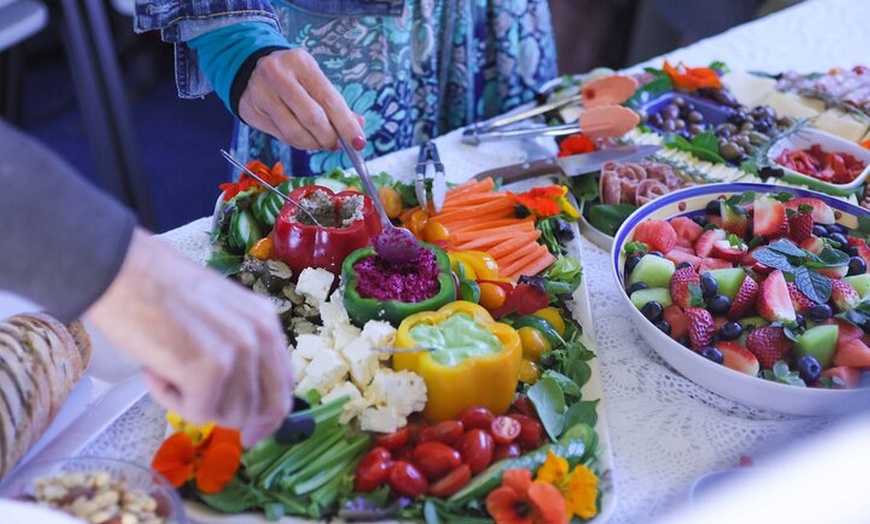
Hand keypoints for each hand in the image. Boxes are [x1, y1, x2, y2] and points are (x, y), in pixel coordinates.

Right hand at [85, 228, 292, 445]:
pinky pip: (197, 412)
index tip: (251, 433)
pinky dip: (169, 400)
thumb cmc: (156, 289)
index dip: (268, 416)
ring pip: (229, 414)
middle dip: (232, 417)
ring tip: (165, 367)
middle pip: (266, 408)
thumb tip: (242, 397)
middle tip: (197, 407)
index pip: (283, 385)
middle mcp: (260, 336)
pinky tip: (153, 369)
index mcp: (265, 321)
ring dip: (193, 402)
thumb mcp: (217, 314)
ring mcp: (238, 353)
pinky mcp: (210, 371)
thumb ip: (237, 347)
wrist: (121, 271)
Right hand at [238, 47, 365, 150]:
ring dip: (313, 144)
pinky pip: (282, 136)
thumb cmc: (291, 75)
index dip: (346, 125)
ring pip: (295, 132)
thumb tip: (358, 125)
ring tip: (320, 142)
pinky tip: (304, 138)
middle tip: (335, 144)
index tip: (358, 143)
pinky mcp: (252, 111)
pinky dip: (298, 143)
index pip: (329, 100)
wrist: (249, 67)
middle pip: (312, 118)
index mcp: (301, 63)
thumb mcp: (314, 79)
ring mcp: (262, 93)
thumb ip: (335, 103)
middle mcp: (279, 75)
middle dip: (329, 137)